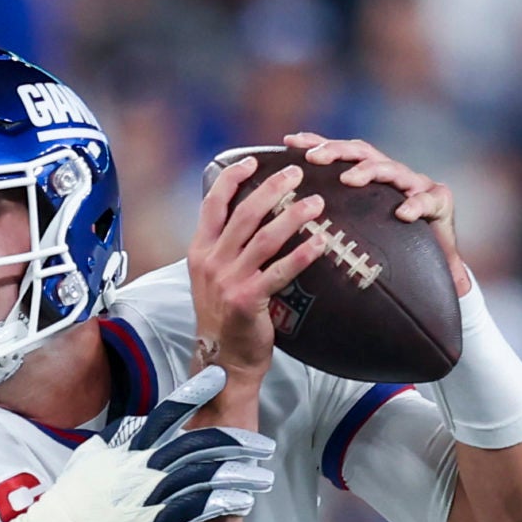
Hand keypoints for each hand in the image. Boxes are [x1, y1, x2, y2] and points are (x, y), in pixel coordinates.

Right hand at [0, 367, 274, 521]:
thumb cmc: (66, 509)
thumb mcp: (87, 462)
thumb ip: (114, 443)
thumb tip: (134, 427)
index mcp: (123, 449)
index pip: (164, 413)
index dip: (194, 393)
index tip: (219, 378)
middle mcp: (138, 468)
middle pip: (195, 445)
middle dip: (234, 442)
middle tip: (263, 445)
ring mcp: (145, 497)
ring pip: (202, 476)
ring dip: (238, 475)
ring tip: (263, 476)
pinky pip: (194, 510)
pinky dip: (221, 503)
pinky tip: (242, 502)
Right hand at [188, 153, 328, 396]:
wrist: (223, 360)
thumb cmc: (224, 318)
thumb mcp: (213, 278)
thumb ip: (224, 249)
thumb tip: (248, 219)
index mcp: (200, 252)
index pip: (212, 204)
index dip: (232, 179)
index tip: (252, 160)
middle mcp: (211, 262)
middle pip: (244, 213)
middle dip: (272, 187)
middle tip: (297, 173)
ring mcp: (228, 281)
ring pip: (264, 237)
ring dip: (292, 216)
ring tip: (316, 203)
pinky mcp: (248, 300)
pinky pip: (279, 271)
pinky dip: (301, 256)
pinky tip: (321, 244)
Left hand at [285, 132, 469, 295]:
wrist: (432, 266)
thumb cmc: (389, 244)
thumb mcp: (356, 229)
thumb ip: (332, 218)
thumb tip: (285, 221)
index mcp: (370, 176)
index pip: (341, 153)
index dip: (317, 143)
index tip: (290, 141)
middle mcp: (391, 174)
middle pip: (363, 152)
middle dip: (337, 151)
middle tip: (313, 158)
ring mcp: (416, 185)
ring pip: (391, 170)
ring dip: (369, 171)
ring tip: (349, 180)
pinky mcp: (439, 201)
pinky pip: (428, 201)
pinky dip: (416, 205)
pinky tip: (403, 214)